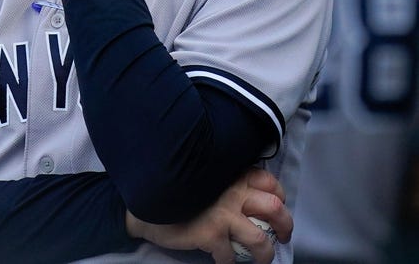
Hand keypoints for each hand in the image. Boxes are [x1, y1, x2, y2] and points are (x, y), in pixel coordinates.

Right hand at [125, 168, 290, 263]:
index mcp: (231, 175)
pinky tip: (225, 263)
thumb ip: (226, 182)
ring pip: (260, 240)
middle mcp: (231, 192)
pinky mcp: (210, 234)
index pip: (269, 182)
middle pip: (274, 209)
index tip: (276, 208)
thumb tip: (250, 196)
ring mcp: (222, 214)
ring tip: (261, 260)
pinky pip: (231, 257)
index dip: (279, 197)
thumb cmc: (176, 193)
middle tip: (282, 237)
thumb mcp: (205, 180)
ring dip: (265, 254)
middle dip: (285, 226)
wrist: (144, 207)